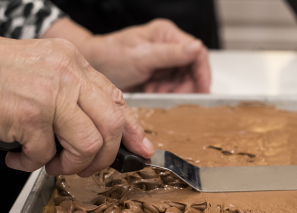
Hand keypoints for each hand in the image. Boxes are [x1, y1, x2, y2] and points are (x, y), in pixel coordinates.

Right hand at [0, 36, 153, 176]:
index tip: (142, 150)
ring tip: (49, 163)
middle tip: (83, 166)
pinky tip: (18, 156)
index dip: (133, 131)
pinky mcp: (29, 115)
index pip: (117, 100)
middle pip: (112, 126)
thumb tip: (108, 132)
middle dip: (103, 158)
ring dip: (71, 165)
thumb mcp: (47, 74)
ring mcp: (50, 94)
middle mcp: (68, 75)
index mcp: (75, 64)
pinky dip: (31, 164)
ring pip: (89, 145)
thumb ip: (77, 97)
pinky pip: (45, 155)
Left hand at [44, 18, 210, 92]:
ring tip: (156, 92)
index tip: (202, 91)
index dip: (203, 73)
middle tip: (171, 94)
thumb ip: (171, 54)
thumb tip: (197, 48)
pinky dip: (165, 94)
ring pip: (183, 82)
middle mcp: (169, 47)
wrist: (93, 67)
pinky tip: (152, 92)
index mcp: (167, 35)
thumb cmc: (111, 55)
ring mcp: (164, 62)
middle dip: (184, 86)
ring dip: (173, 91)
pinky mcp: (159, 75)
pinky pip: (172, 88)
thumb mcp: (142, 56)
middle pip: (192, 70)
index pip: (197, 53)